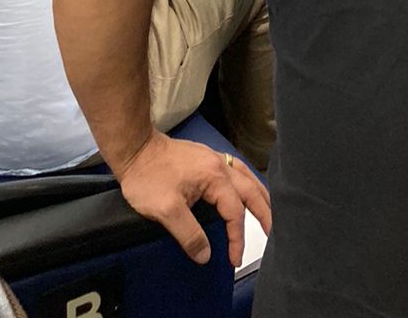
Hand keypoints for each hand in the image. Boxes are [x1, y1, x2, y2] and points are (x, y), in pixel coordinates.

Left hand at [115, 131, 270, 267]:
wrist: (135, 148)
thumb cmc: (148, 177)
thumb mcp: (166, 211)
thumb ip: (189, 235)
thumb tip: (206, 255)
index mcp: (214, 176)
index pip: (234, 212)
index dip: (237, 238)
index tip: (234, 258)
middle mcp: (219, 165)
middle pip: (250, 190)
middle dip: (264, 212)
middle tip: (272, 232)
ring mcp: (213, 158)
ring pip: (246, 177)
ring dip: (258, 195)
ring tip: (267, 210)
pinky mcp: (204, 158)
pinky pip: (235, 170)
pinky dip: (246, 183)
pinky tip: (243, 188)